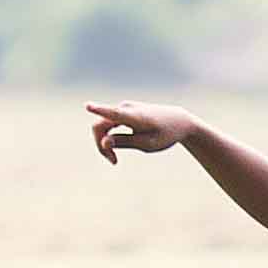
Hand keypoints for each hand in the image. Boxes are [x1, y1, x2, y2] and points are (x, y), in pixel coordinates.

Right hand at [82, 100, 199, 162]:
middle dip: (100, 144)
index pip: (113, 113)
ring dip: (104, 142)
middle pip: (100, 125)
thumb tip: (103, 142)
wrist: (179, 122)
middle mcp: (125, 108)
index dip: (98, 110)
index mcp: (134, 117)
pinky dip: (108, 137)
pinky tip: (114, 148)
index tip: (88, 105)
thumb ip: (124, 142)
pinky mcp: (124, 111)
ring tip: (114, 160)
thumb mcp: (147, 144)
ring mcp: (124, 108)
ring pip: (102, 125)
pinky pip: (108, 123)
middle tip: (113, 162)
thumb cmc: (165, 134)